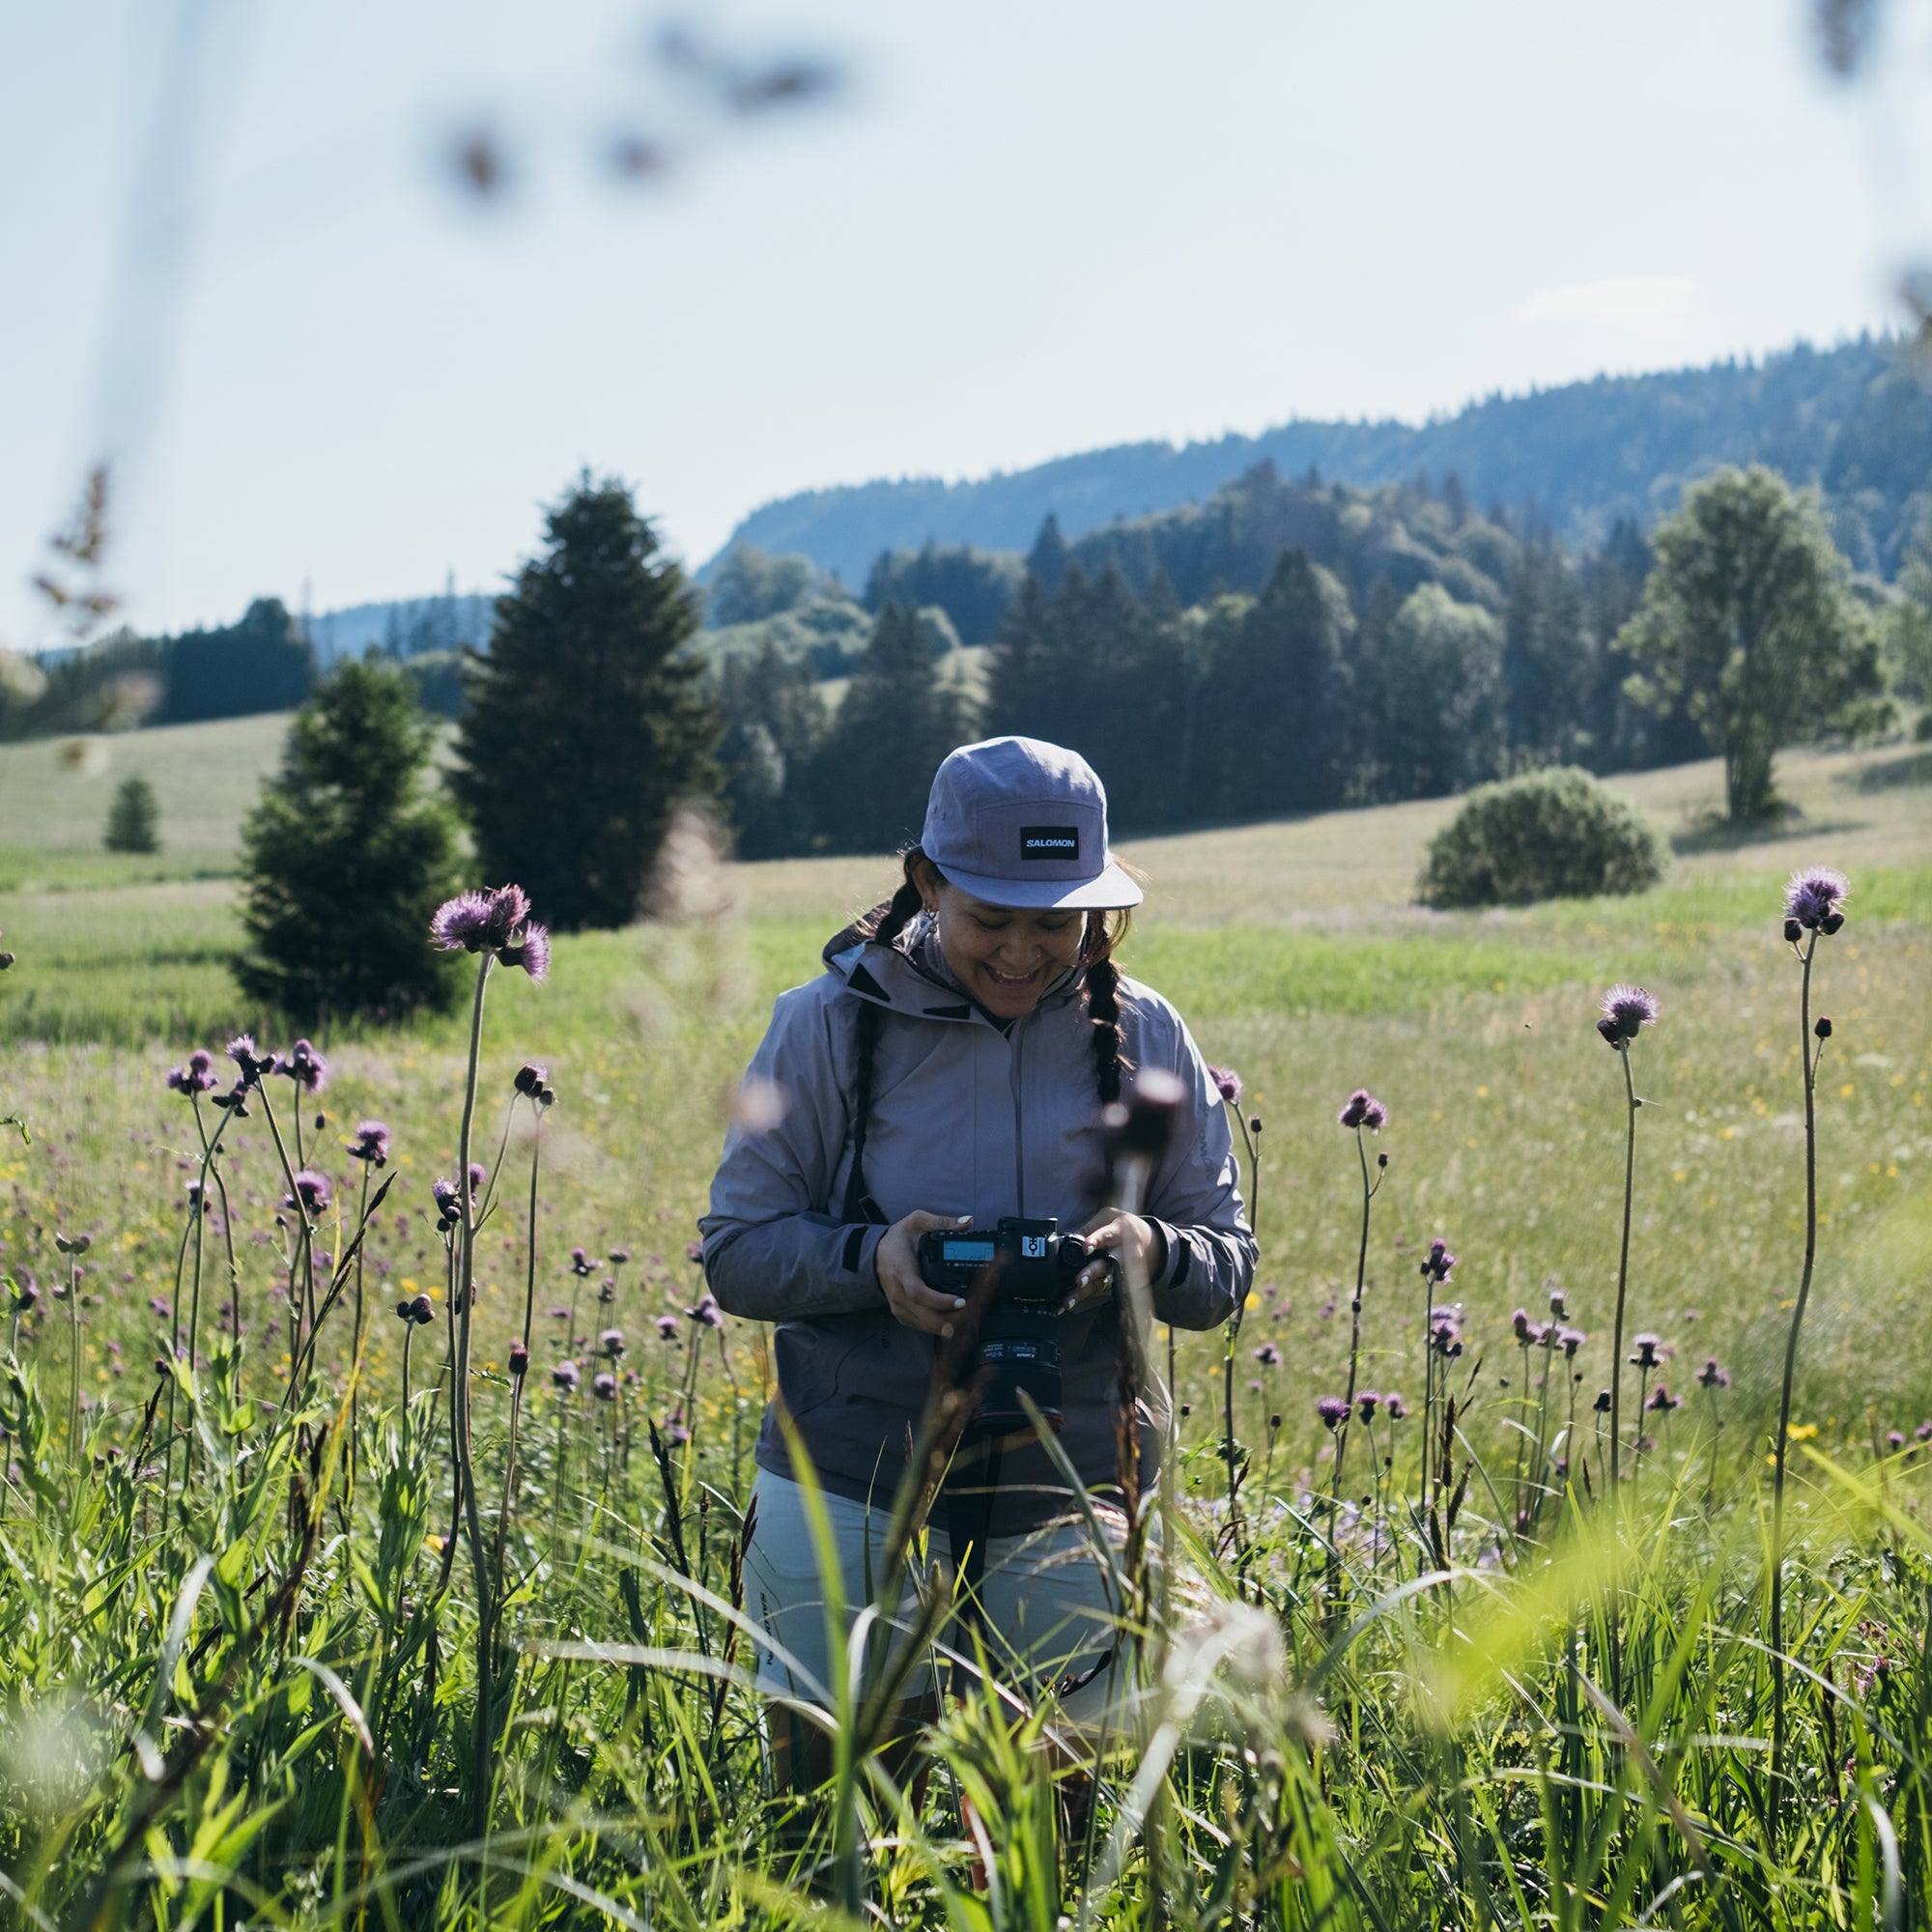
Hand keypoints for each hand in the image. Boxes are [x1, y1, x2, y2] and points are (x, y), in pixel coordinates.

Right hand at [876, 1210, 973, 1334]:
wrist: (876, 1254)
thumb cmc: (898, 1239)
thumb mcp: (916, 1222)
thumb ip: (942, 1222)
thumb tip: (968, 1222)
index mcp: (901, 1269)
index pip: (918, 1292)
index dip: (939, 1300)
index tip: (960, 1302)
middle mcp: (898, 1291)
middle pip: (924, 1315)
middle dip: (949, 1321)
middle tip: (972, 1320)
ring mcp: (898, 1305)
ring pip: (923, 1325)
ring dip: (946, 1327)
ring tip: (969, 1325)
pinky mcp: (901, 1313)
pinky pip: (920, 1326)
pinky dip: (937, 1328)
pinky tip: (955, 1325)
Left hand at [1063, 1211, 1161, 1313]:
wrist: (1151, 1244)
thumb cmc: (1123, 1227)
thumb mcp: (1108, 1217)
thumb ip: (1089, 1227)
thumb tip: (1070, 1239)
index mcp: (1120, 1232)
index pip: (1107, 1236)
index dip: (1096, 1241)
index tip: (1085, 1248)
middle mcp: (1122, 1254)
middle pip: (1107, 1264)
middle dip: (1092, 1273)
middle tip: (1079, 1280)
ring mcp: (1121, 1271)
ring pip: (1102, 1283)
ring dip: (1085, 1292)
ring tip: (1068, 1300)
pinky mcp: (1117, 1283)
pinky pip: (1100, 1291)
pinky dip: (1084, 1298)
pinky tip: (1070, 1304)